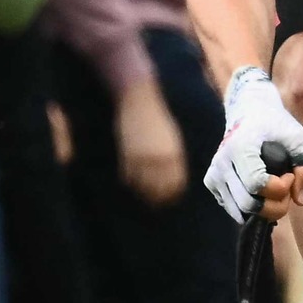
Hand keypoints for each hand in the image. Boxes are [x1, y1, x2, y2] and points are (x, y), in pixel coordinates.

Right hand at [115, 76, 187, 205]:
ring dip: (141, 191)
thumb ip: (172, 156)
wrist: (139, 99)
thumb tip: (172, 174)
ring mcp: (142, 157)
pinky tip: (130, 182)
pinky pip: (128, 175)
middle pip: (158, 188)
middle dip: (156, 197)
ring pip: (141, 184)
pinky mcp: (127, 154)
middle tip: (154, 203)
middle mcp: (159, 159)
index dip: (172, 194)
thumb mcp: (170, 137)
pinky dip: (129, 180)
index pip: (175, 184)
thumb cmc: (158, 116)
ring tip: (141, 195)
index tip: (170, 199)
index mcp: (174, 154)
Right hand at [205, 66, 302, 222]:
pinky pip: (234, 209)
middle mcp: (222, 162)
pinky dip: (252, 207)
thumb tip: (301, 200)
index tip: (290, 173)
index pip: (258, 184)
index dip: (281, 187)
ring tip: (275, 189)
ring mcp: (213, 174)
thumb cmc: (276, 124)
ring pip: (240, 211)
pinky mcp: (211, 183)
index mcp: (240, 147)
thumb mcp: (298, 138)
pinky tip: (261, 191)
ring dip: (264, 208)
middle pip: (249, 204)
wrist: (248, 111)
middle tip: (286, 186)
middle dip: (275, 203)